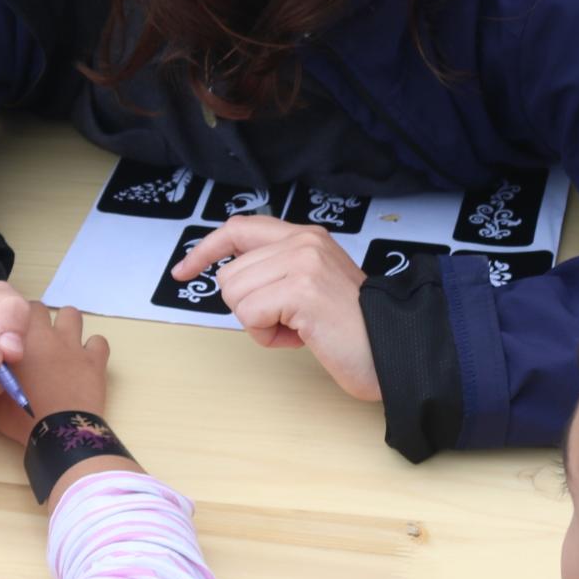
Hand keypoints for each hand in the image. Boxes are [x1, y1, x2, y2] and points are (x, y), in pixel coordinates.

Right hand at [0, 304, 109, 443]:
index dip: (11, 323)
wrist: (58, 432)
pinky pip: (98, 341)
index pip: (12, 312)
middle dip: (37, 320)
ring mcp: (73, 345)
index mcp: (18, 341)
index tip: (11, 337)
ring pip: (72, 314)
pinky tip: (87, 361)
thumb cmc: (21, 417)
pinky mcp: (95, 359)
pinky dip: (93, 348)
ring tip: (61, 345)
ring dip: (66, 325)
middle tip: (34, 341)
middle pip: (40, 308)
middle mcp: (46, 335)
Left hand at [172, 217, 378, 400]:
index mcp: (306, 236)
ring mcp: (303, 263)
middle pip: (230, 274)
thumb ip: (277, 271)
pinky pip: (250, 315)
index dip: (205, 250)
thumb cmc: (353, 328)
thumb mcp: (312, 285)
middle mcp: (304, 241)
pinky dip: (268, 336)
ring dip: (259, 324)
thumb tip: (230, 277)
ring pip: (235, 295)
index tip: (183, 271)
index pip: (238, 228)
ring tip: (299, 329)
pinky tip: (301, 337)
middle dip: (249, 308)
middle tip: (289, 321)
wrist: (395, 349)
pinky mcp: (301, 290)